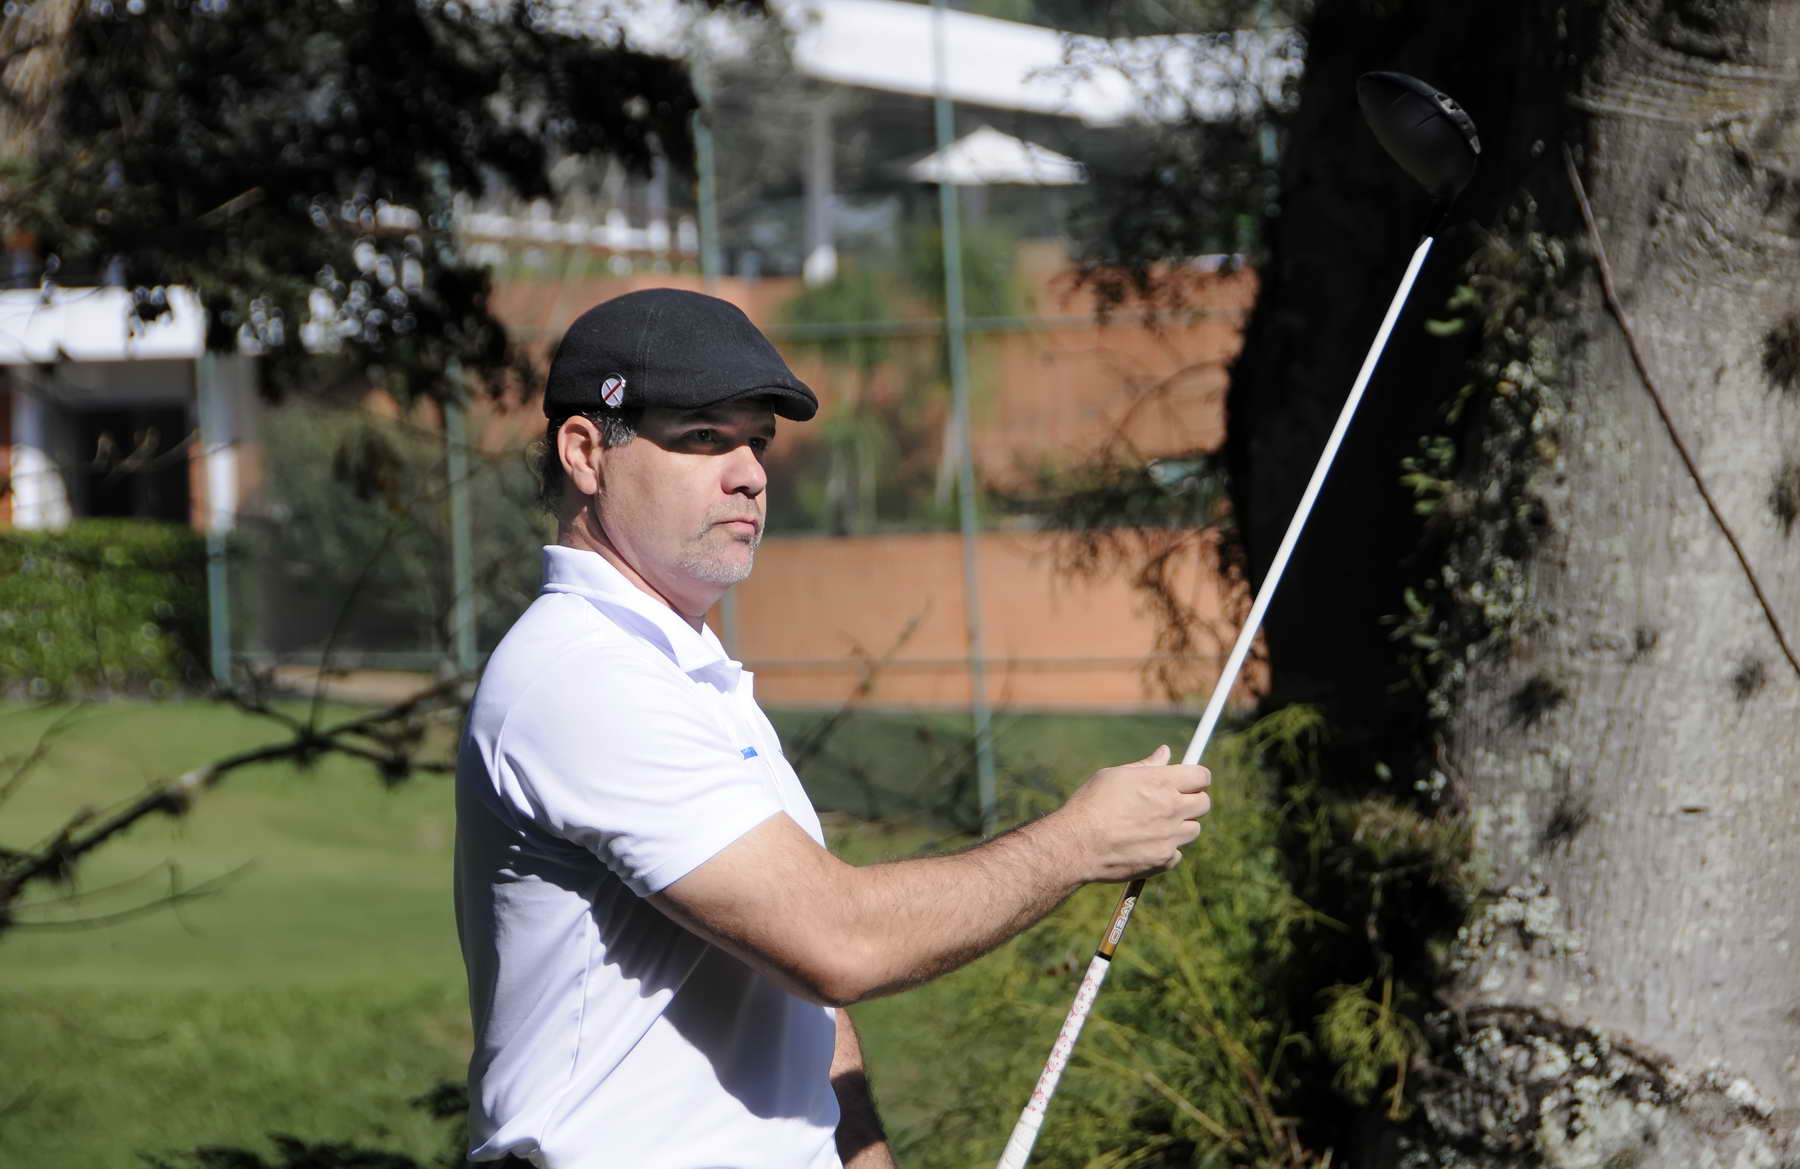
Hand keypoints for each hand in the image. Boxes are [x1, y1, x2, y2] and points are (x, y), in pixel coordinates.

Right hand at [1050, 745, 1210, 882]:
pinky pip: (1177, 854)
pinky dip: (1166, 850)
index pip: (1201, 776)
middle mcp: (1171, 808)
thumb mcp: (1115, 775)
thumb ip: (1145, 766)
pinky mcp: (1163, 860)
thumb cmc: (1091, 804)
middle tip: (1174, 802)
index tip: (1190, 780)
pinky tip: (1145, 845)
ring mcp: (1170, 837)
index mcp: (1161, 783)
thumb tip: (1165, 752)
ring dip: (1181, 826)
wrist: (1076, 845)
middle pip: (1204, 803)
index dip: (1197, 777)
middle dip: (1193, 800)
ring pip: (1194, 830)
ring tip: (1155, 826)